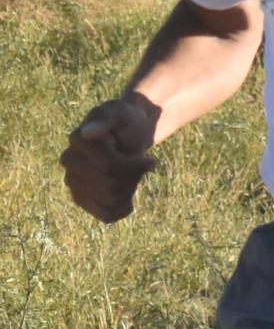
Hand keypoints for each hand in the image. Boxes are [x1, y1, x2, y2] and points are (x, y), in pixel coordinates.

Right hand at [62, 95, 161, 222]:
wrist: (131, 132)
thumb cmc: (128, 120)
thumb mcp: (121, 112)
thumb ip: (106, 119)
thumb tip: (87, 132)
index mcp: (77, 140)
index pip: (109, 167)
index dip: (137, 165)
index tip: (148, 157)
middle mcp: (69, 162)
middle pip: (112, 186)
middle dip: (134, 176)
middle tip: (141, 163)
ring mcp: (73, 182)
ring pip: (111, 201)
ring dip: (131, 188)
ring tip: (133, 174)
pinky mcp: (82, 198)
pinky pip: (107, 215)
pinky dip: (124, 207)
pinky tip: (128, 194)